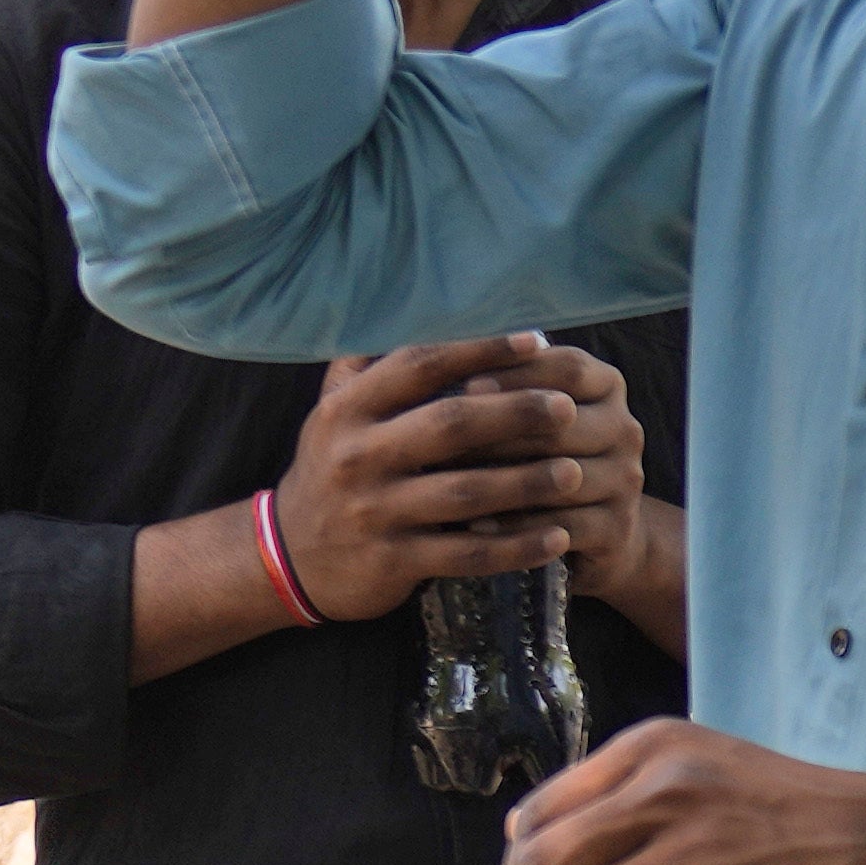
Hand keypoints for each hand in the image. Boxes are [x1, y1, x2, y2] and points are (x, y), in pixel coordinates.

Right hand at [289, 333, 640, 600]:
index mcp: (348, 408)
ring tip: (576, 472)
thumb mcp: (337, 412)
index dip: (480, 349)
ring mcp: (374, 511)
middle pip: (449, 424)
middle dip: (515, 413)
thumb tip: (426, 302)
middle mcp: (357, 455)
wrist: (290, 555)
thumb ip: (374, 365)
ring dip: (525, 483)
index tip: (536, 341)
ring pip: (463, 493)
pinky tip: (557, 539)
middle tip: (568, 408)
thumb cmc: (334, 469)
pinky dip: (514, 548)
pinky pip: (465, 554)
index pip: (420, 364)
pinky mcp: (391, 562)